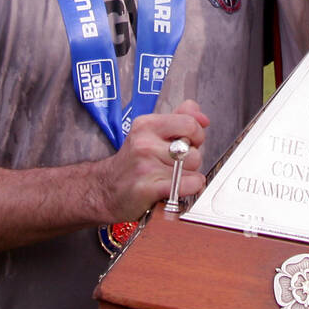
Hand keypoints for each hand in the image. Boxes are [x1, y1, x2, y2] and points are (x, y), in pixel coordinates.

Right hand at [93, 100, 209, 221]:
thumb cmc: (133, 163)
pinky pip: (189, 184)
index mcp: (146, 125)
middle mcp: (144, 143)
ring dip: (189, 175)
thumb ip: (179, 119)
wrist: (106, 190)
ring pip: (193, 168)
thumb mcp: (151, 132)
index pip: (189, 123)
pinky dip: (191, 187)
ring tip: (172, 176)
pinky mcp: (148, 188)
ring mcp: (146, 165)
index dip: (196, 134)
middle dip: (191, 158)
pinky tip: (179, 187)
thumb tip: (202, 118)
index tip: (189, 142)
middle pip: (193, 148)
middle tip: (176, 163)